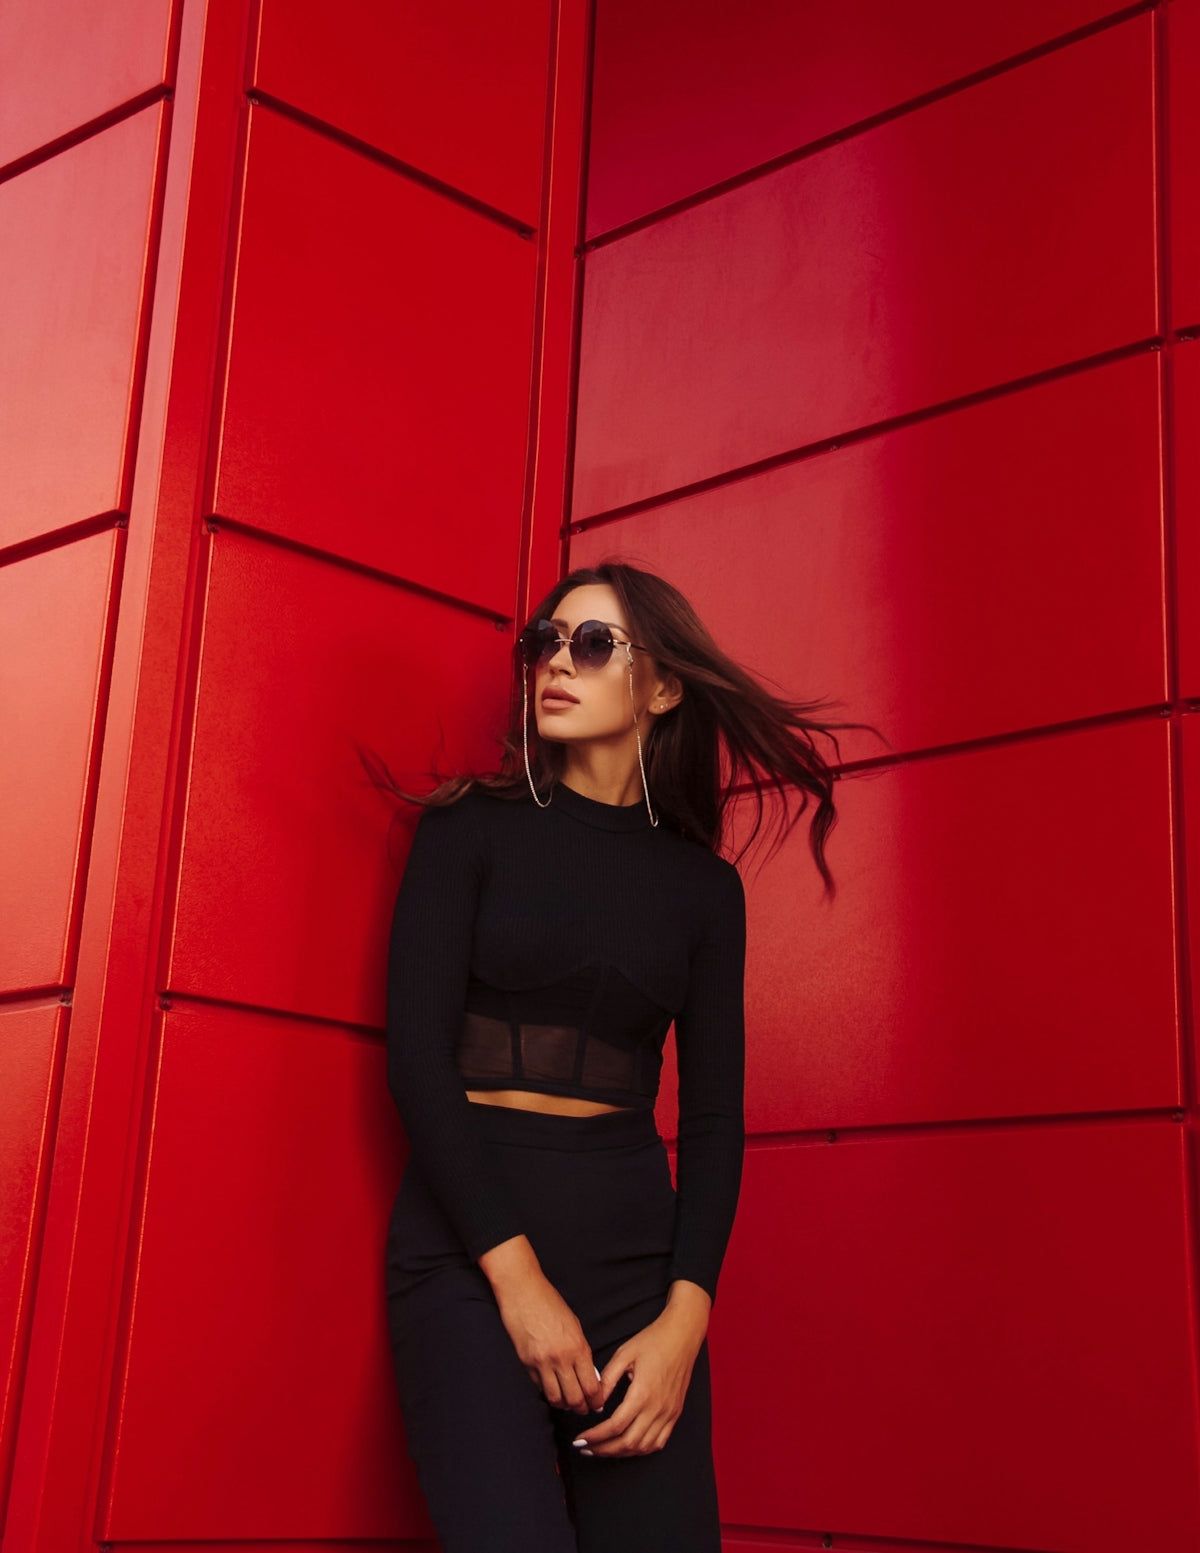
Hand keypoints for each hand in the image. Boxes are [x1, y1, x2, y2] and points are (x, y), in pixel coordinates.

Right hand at [478, 1235, 603, 1414]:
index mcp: (577, 1347)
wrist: (523, 1292)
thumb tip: (588, 1375)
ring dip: (564, 1404)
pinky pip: (539, 1387)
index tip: (597, 1404)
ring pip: (556, 1398)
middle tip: (584, 1409)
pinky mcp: (526, 1363)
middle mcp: (561, 1358)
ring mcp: (541, 1363)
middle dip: (581, 1408)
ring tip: (568, 1403)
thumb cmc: (550, 1303)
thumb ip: (582, 1351)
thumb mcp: (574, 1325)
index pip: (591, 1386)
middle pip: (574, 1398)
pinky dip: (548, 1391)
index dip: (596, 1400)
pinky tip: (552, 1389)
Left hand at [571, 1280, 710, 1457]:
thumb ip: (607, 1380)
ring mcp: (669, 1414)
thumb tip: (594, 1404)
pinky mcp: (675, 1414)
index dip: (595, 1437)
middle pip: (628, 1443)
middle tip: (585, 1448)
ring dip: (620, 1453)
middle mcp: (657, 1408)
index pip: (615, 1426)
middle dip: (603, 1449)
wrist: (682, 1336)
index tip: (580, 1439)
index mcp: (643, 1393)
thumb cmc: (652, 1341)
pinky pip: (658, 1442)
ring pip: (643, 1447)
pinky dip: (641, 1450)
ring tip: (602, 1449)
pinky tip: (627, 1446)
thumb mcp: (624, 1354)